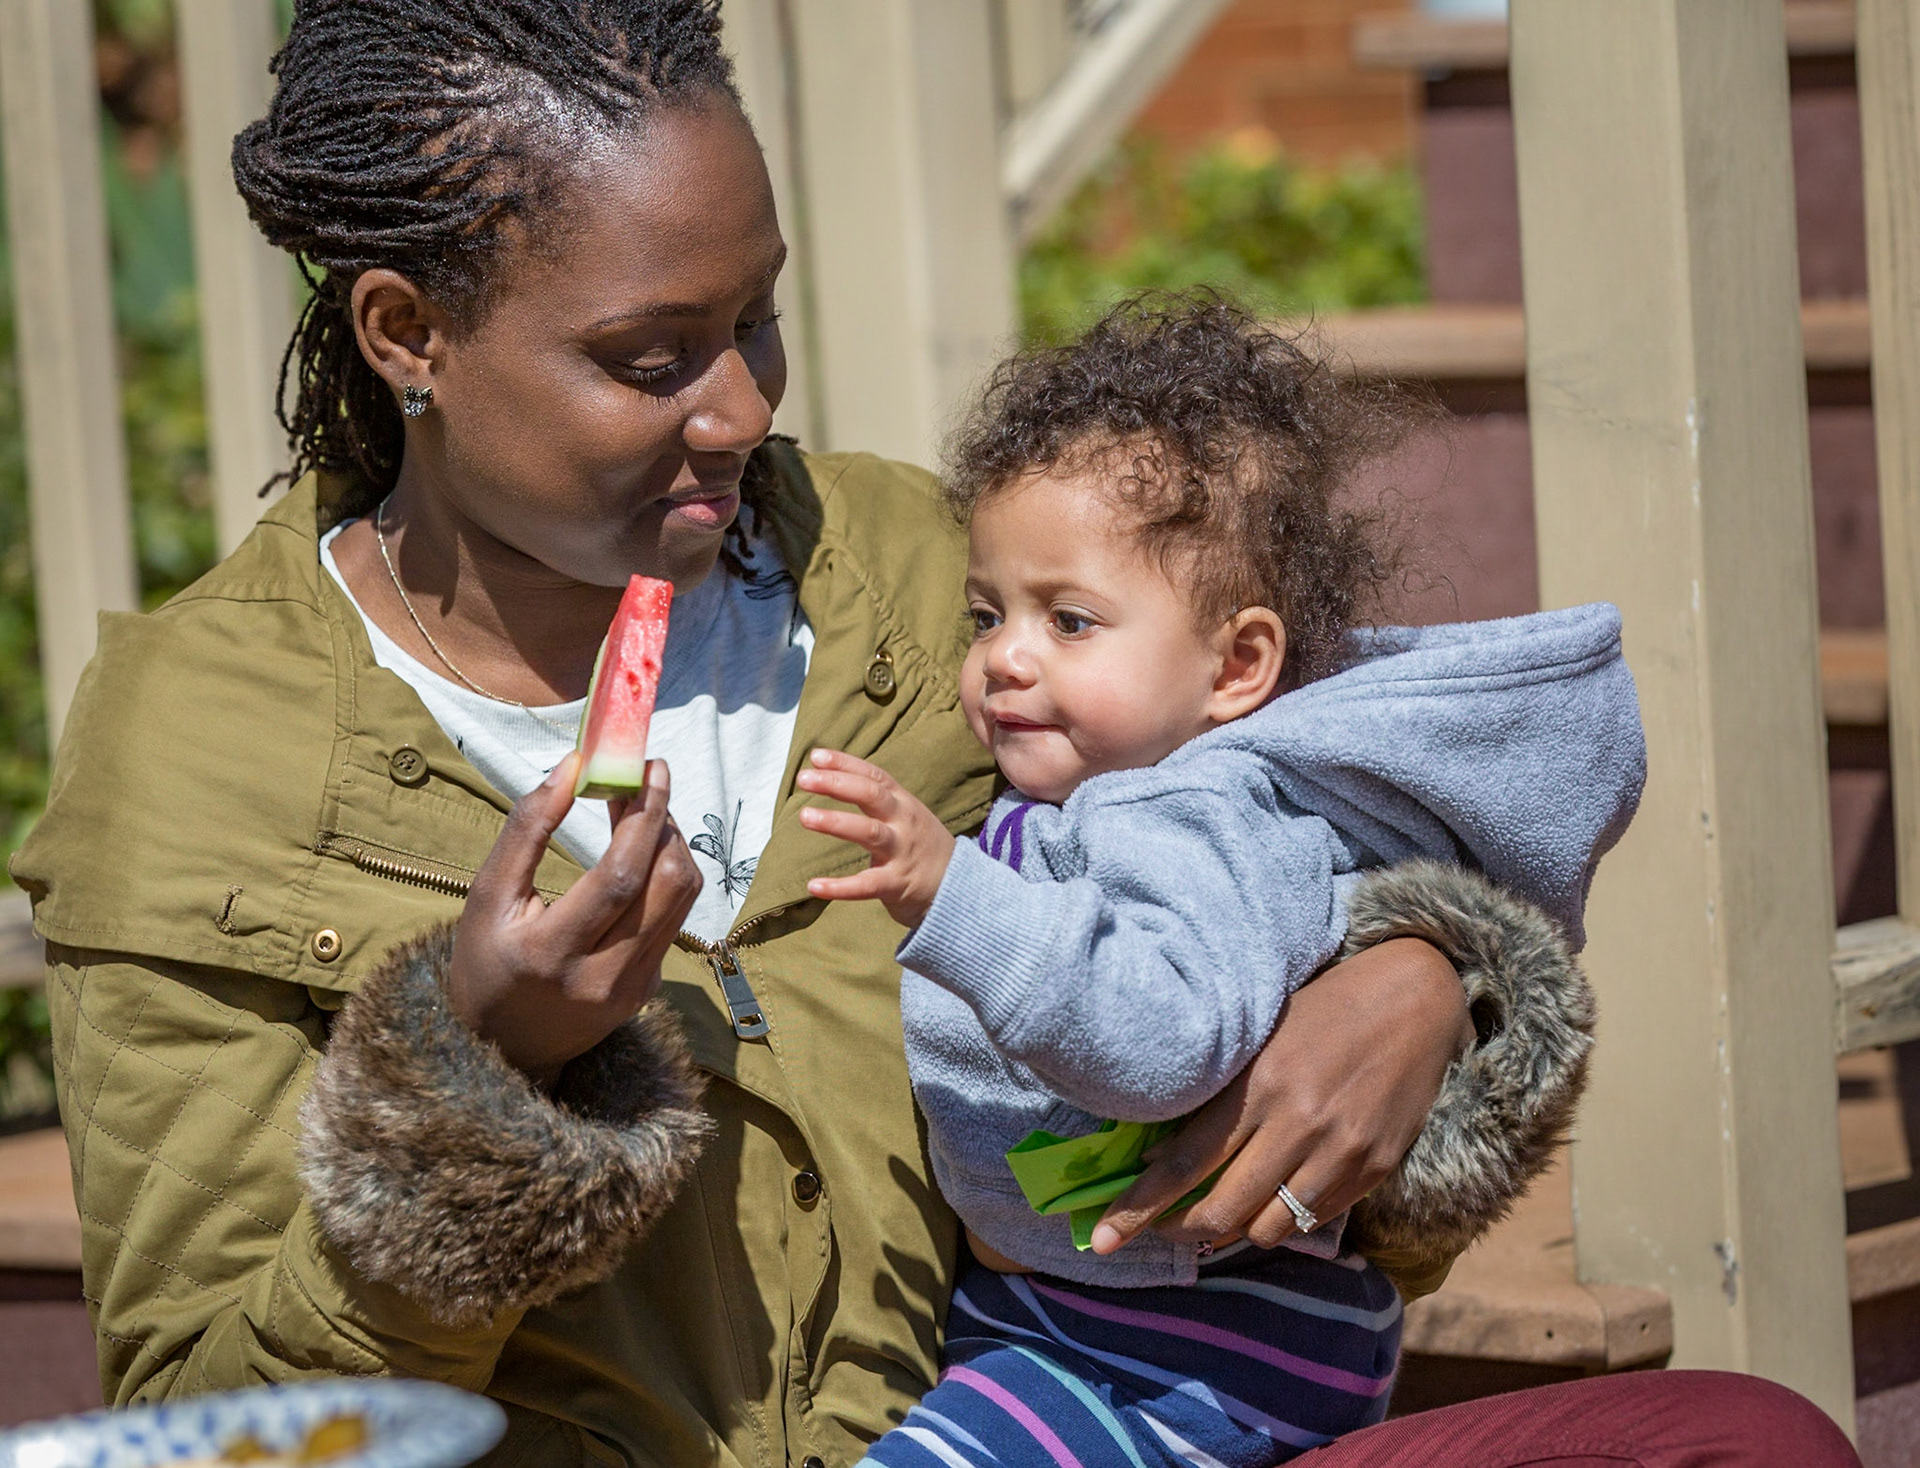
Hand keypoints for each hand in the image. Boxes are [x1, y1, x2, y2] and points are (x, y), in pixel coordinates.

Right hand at [448, 753, 702, 1084]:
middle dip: (665, 821)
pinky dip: (665, 875)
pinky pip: (674, 919)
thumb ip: (527, 829)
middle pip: (667, 884)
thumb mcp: (487, 896)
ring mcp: (633, 988)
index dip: (643, 817)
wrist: (503, 1047)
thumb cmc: (486, 961)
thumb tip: (573, 766)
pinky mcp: (649, 989)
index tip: (648, 769)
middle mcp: (601, 977)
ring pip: (682, 898)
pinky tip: (639, 853)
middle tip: (649, 778)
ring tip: (642, 811)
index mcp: (551, 954)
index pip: (619, 876)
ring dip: (672, 844)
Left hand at [796, 749, 956, 927]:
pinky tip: (813, 886)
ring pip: (869, 832)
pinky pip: (866, 885)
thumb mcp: (908, 816)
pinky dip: (839, 887)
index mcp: (903, 803)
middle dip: (837, 783)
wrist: (962, 888)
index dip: (846, 763)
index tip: (815, 756)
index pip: (875, 776)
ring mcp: (902, 852)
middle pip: (872, 794)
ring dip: (836, 822)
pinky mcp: (897, 884)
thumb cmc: (923, 848)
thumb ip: (878, 799)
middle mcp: (904, 822)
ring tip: (804, 816)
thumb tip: (835, 778)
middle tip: (803, 778)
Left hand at [1089, 937, 1471, 1253]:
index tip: (1100, 1239)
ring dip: (1231, 1230)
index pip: (1185, 1163)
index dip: (1138, 1208)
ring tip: (1213, 1217)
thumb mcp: (1259, 1039)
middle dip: (1178, 1229)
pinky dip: (1280, 1221)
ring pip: (1267, 1227)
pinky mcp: (1375, 1169)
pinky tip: (1266, 1204)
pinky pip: (1312, 1219)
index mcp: (1260, 1083)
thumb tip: (1158, 1161)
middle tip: (1159, 1229)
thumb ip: (1213, 1098)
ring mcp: (1341, 1151)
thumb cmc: (1322, 1011)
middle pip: (1221, 1208)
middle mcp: (1299, 1123)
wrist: (1414, 1000)